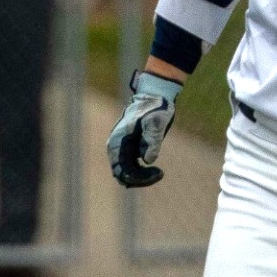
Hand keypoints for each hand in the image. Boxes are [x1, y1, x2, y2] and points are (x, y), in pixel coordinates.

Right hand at [108, 70, 181, 186]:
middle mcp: (116, 147)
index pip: (121, 169)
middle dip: (140, 179)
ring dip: (141, 177)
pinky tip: (155, 170)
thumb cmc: (155, 108)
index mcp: (118, 141)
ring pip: (126, 173)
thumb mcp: (156, 122)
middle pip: (122, 174)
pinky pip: (131, 168)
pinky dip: (142, 172)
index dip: (137, 177)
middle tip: (159, 174)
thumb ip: (152, 140)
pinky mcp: (130, 149)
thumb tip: (147, 160)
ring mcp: (122, 148)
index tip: (157, 172)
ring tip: (158, 173)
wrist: (155, 96)